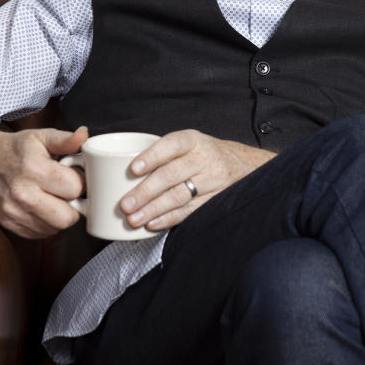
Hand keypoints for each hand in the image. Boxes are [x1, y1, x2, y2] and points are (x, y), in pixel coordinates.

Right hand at [0, 125, 89, 238]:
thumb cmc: (18, 149)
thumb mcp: (42, 136)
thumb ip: (65, 139)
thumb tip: (84, 135)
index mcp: (33, 168)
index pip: (74, 188)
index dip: (81, 183)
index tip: (75, 177)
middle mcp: (21, 193)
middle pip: (66, 217)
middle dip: (74, 205)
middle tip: (68, 192)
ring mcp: (13, 211)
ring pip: (55, 228)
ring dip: (61, 215)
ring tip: (54, 197)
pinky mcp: (9, 223)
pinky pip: (41, 233)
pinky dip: (47, 223)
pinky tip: (43, 206)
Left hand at [119, 130, 274, 231]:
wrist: (243, 164)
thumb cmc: (203, 154)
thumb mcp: (188, 143)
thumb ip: (163, 153)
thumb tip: (121, 170)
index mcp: (192, 141)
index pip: (171, 145)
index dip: (152, 156)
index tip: (133, 169)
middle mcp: (203, 158)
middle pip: (171, 175)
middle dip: (145, 192)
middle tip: (125, 204)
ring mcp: (211, 180)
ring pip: (179, 196)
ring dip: (153, 209)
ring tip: (133, 218)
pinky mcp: (215, 199)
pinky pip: (190, 211)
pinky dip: (169, 219)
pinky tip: (152, 224)